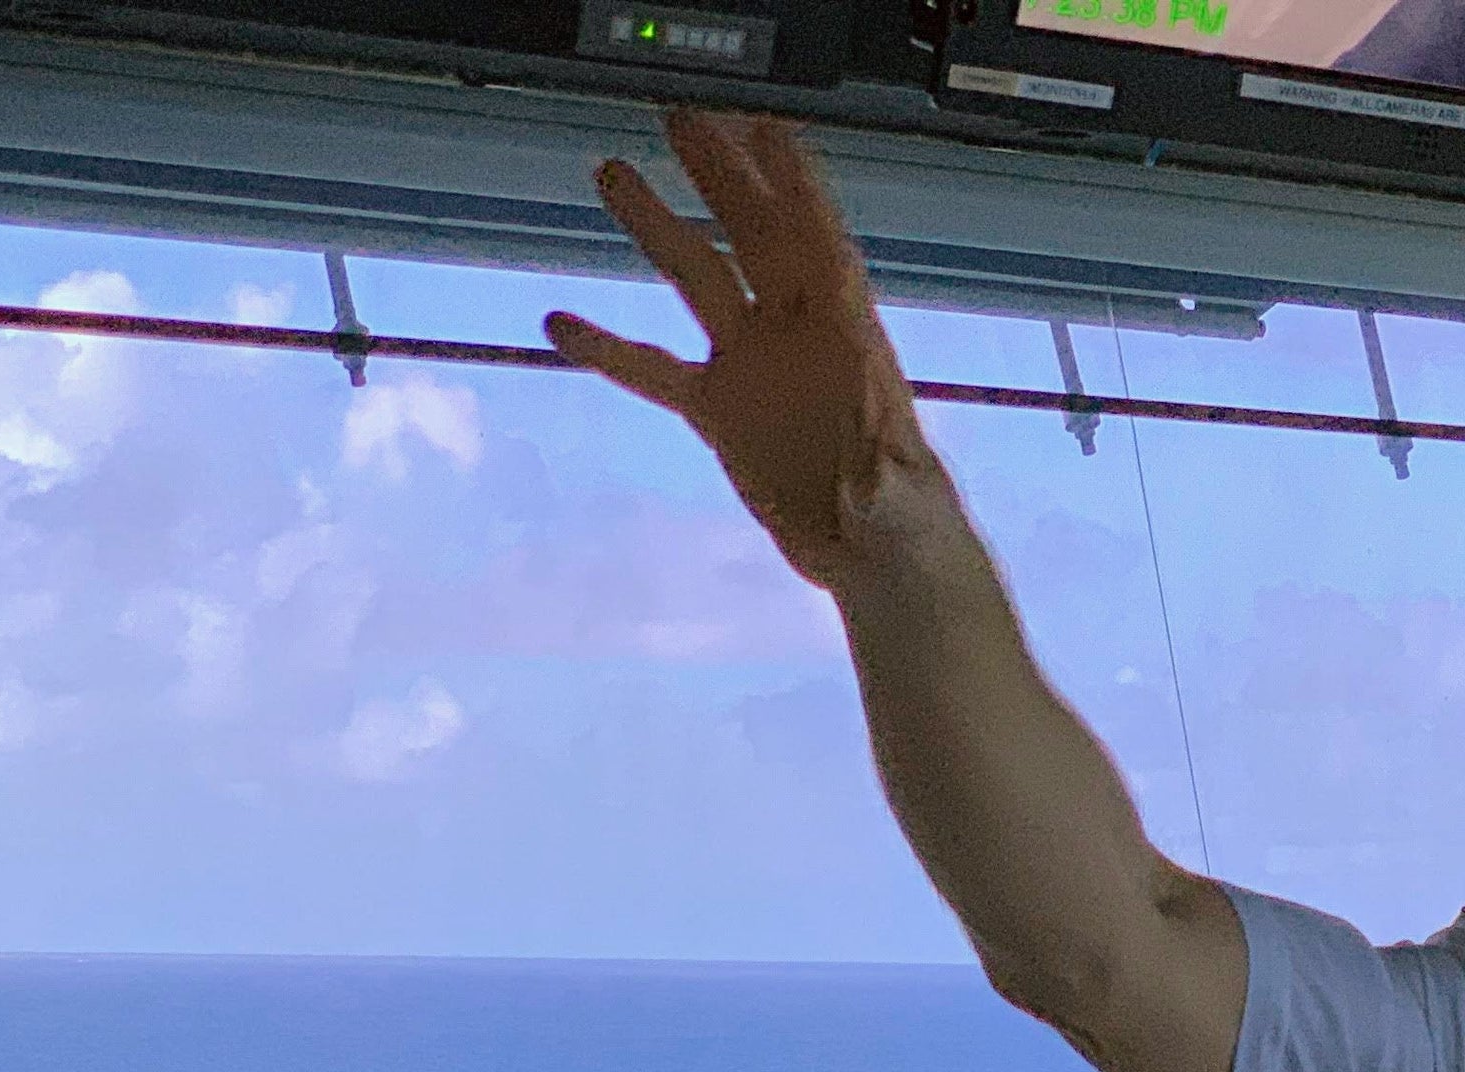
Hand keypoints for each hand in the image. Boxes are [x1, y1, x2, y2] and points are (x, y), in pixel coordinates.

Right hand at [546, 111, 945, 590]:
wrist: (880, 560)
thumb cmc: (902, 516)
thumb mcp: (895, 480)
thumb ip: (876, 467)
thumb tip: (867, 470)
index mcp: (847, 333)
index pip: (818, 239)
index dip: (794, 183)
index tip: (765, 125)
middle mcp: (797, 334)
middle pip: (753, 235)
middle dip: (720, 176)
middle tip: (683, 118)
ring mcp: (755, 367)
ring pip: (698, 278)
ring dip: (658, 226)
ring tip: (613, 171)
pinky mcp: (721, 411)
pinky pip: (654, 368)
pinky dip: (610, 348)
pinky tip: (561, 324)